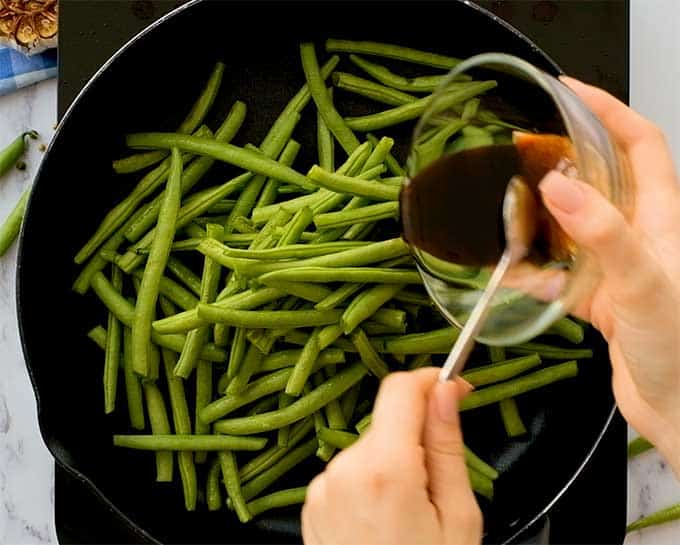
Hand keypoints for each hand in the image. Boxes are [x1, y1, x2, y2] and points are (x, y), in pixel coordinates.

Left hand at [301, 369, 481, 544]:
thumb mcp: (456, 516)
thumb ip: (447, 445)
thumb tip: (446, 393)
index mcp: (384, 468)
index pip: (401, 389)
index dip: (431, 380)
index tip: (453, 387)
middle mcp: (343, 470)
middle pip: (387, 422)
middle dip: (416, 437)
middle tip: (439, 482)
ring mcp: (323, 488)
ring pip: (369, 448)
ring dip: (393, 462)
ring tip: (409, 513)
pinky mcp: (313, 503)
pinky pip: (348, 472)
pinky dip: (369, 482)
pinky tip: (383, 520)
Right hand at [539, 77, 679, 473]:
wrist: (678, 410)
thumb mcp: (645, 284)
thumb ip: (604, 236)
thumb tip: (557, 188)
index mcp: (663, 220)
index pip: (639, 145)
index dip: (607, 113)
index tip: (568, 93)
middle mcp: (641, 237)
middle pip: (602, 179)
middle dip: (564, 157)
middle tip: (523, 148)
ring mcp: (619, 268)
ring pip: (576, 226)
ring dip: (543, 214)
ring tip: (508, 202)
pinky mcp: (601, 300)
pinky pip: (561, 274)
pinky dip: (534, 271)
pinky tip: (510, 272)